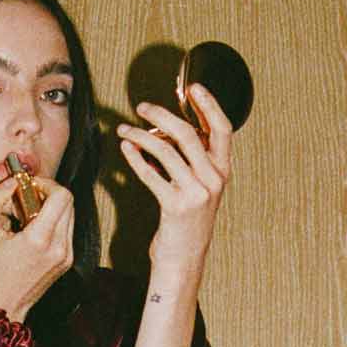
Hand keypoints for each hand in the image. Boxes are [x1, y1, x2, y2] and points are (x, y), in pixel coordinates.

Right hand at [0, 175, 74, 322]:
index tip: (29, 187)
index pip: (61, 196)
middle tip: (27, 199)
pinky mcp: (67, 261)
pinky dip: (53, 223)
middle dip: (48, 194)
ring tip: (28, 217)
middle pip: (68, 202)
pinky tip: (33, 231)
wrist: (3, 305)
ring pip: (70, 214)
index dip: (46, 184)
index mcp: (40, 239)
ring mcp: (66, 256)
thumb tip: (11, 181)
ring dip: (51, 208)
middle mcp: (59, 247)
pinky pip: (67, 230)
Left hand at [115, 84, 232, 275]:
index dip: (209, 104)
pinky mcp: (175, 207)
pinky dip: (135, 158)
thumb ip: (192, 160)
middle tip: (142, 107)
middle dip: (162, 115)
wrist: (184, 259)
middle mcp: (213, 180)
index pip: (222, 129)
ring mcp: (195, 194)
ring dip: (140, 136)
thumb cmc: (187, 222)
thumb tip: (167, 129)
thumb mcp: (199, 188)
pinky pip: (151, 174)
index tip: (193, 87)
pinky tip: (125, 148)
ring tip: (124, 130)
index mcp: (222, 171)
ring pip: (165, 151)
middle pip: (187, 134)